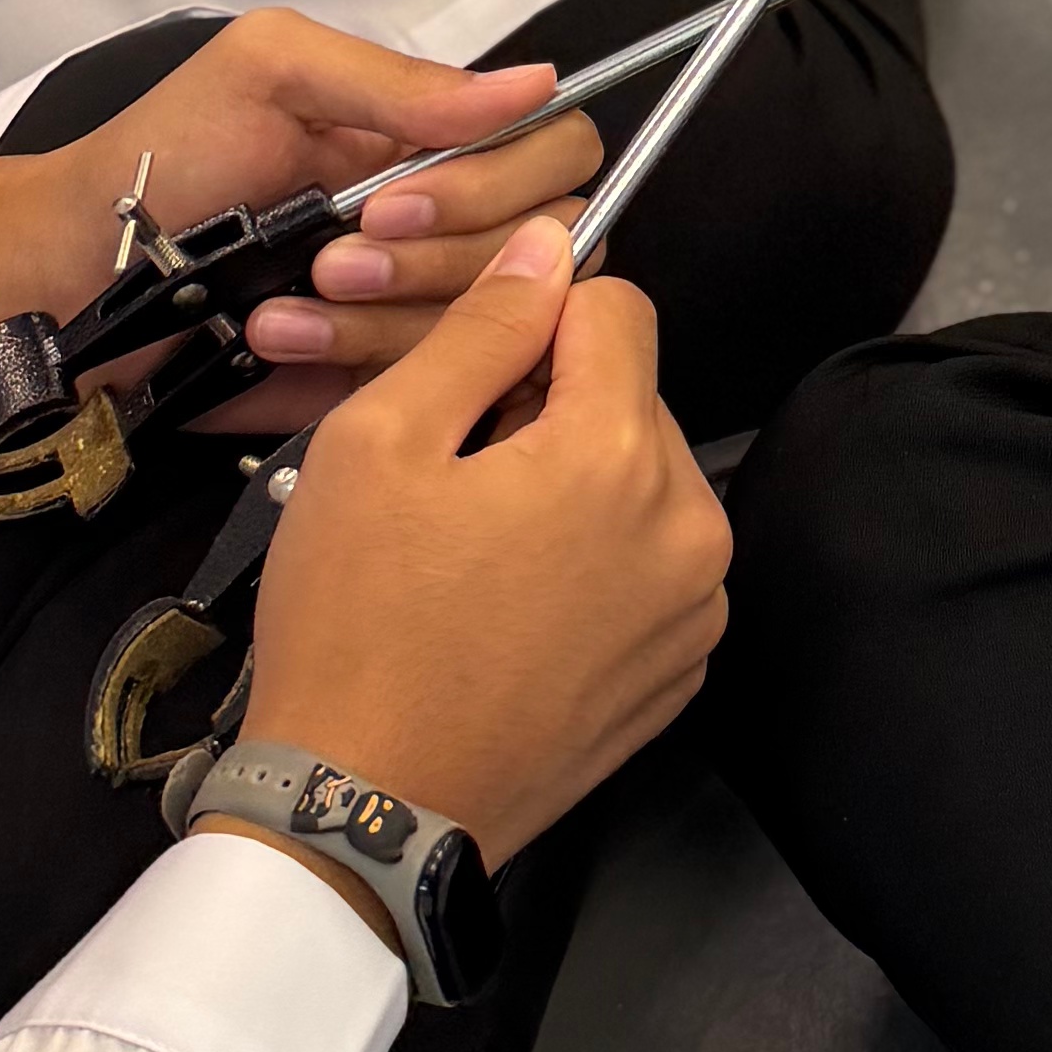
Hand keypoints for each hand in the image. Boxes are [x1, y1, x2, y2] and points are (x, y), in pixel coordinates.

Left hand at [0, 10, 581, 436]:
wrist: (80, 270)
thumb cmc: (169, 154)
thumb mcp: (274, 71)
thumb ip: (401, 82)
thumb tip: (539, 84)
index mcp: (437, 140)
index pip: (556, 153)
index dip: (504, 180)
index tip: (399, 193)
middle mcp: (453, 221)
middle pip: (544, 246)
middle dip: (437, 251)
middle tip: (338, 251)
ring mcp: (424, 306)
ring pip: (489, 323)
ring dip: (378, 308)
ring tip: (288, 293)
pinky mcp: (387, 379)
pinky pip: (426, 382)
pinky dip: (343, 354)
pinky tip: (271, 333)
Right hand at [247, 221, 730, 861]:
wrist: (363, 807)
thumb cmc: (356, 621)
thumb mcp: (381, 441)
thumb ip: (483, 328)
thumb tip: (552, 244)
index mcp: (622, 456)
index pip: (618, 309)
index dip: (535, 324)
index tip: (470, 387)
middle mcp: (692, 528)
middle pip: (634, 401)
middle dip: (553, 414)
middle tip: (455, 484)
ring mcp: (695, 614)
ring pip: (644, 488)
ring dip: (576, 492)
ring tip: (477, 557)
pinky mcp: (678, 678)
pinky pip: (650, 574)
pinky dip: (595, 570)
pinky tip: (510, 615)